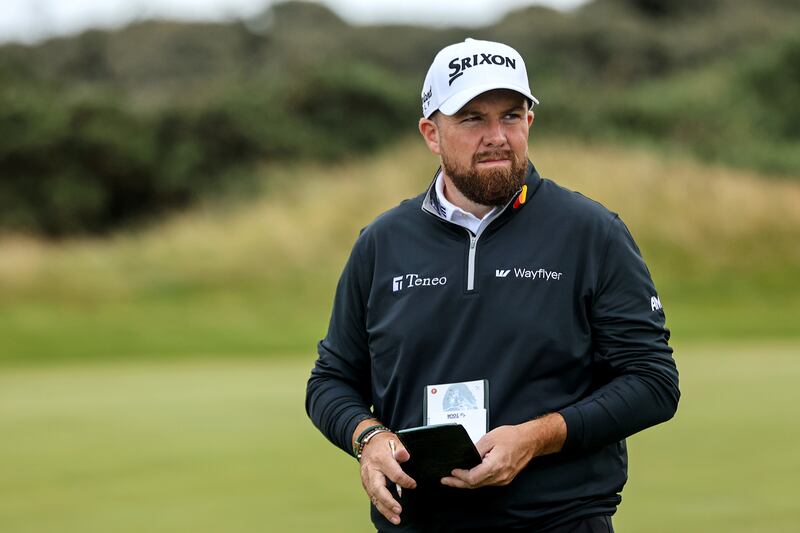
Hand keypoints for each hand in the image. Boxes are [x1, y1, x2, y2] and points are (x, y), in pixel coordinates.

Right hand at [359, 432, 416, 524]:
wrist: (367, 442)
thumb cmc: (383, 443)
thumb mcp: (394, 440)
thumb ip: (401, 449)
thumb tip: (405, 456)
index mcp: (380, 458)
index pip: (393, 473)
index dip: (404, 480)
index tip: (413, 484)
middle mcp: (371, 470)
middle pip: (378, 488)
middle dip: (388, 501)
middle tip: (398, 510)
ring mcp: (366, 478)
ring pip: (374, 496)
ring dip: (385, 509)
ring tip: (396, 519)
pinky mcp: (366, 484)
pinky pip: (373, 497)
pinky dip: (381, 507)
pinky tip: (389, 514)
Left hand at [441, 413, 565, 488]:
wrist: (530, 440)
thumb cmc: (513, 437)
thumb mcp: (489, 438)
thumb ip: (475, 450)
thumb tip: (465, 458)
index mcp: (495, 466)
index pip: (473, 478)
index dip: (460, 477)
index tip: (452, 471)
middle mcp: (500, 476)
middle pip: (475, 485)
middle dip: (458, 483)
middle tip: (446, 480)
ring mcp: (503, 479)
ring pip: (480, 485)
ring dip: (466, 483)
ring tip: (454, 479)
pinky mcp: (505, 479)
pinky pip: (487, 482)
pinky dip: (476, 480)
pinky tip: (469, 476)